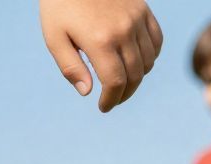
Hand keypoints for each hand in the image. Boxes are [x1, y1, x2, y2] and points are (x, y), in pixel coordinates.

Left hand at [40, 0, 162, 111]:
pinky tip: (136, 64)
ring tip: (122, 84)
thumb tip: (87, 92)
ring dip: (138, 78)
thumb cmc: (60, 5)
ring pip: (148, 61)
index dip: (111, 100)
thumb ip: (70, 67)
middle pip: (134, 75)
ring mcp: (137, 20)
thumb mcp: (54, 37)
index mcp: (99, 41)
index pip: (115, 82)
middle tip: (112, 101)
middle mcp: (123, 31)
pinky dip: (151, 57)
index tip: (103, 107)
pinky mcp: (144, 10)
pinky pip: (156, 41)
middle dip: (123, 94)